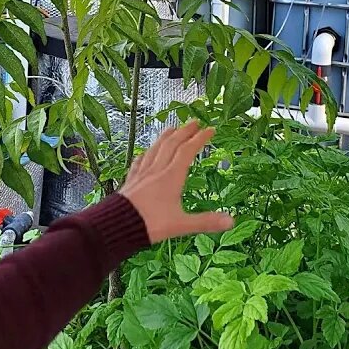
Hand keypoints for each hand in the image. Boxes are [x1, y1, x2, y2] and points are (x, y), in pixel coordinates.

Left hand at [119, 120, 233, 243]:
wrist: (116, 226)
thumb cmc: (150, 225)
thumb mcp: (182, 225)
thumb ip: (206, 222)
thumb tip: (231, 221)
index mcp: (171, 176)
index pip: (188, 151)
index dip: (200, 139)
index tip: (210, 129)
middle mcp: (157, 170)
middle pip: (172, 144)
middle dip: (184, 132)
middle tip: (194, 122)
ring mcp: (142, 173)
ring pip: (155, 149)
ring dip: (165, 137)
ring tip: (172, 128)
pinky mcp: (131, 180)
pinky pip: (140, 161)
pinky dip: (146, 153)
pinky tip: (146, 153)